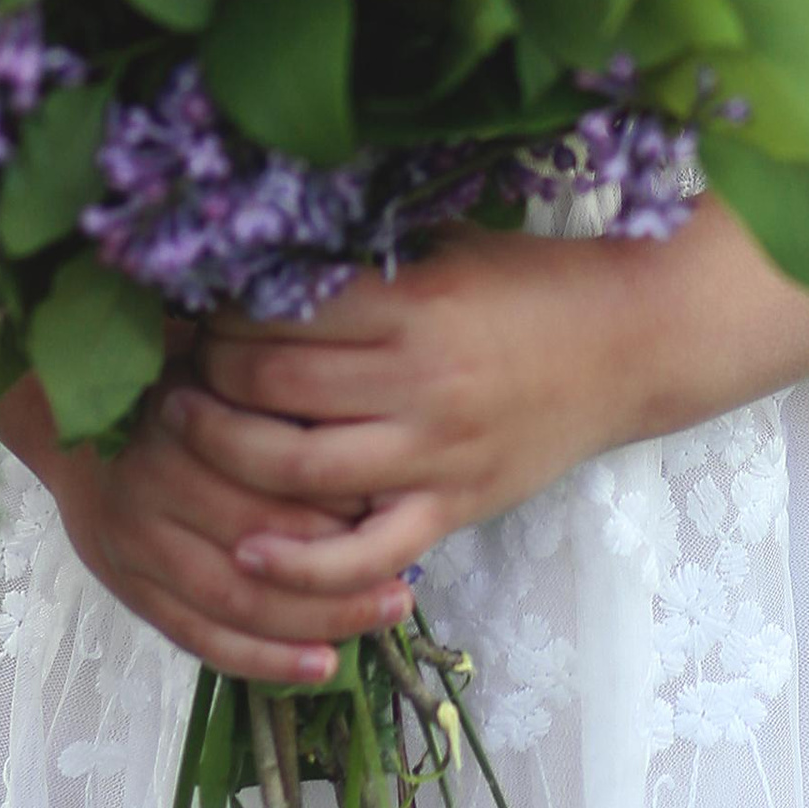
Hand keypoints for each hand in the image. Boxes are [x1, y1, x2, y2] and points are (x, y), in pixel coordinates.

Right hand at [0, 370, 415, 684]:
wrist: (65, 415)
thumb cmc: (165, 375)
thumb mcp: (214, 356)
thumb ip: (268, 387)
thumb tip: (363, 414)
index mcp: (178, 421)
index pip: (272, 476)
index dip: (339, 500)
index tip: (397, 509)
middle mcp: (151, 486)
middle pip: (259, 547)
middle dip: (339, 573)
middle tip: (405, 582)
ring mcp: (135, 546)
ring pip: (235, 603)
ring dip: (314, 621)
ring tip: (380, 619)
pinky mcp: (128, 588)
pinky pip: (199, 638)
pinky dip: (261, 659)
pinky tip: (320, 664)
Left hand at [172, 225, 639, 603]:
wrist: (632, 342)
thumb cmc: (530, 282)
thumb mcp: (443, 245)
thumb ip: (360, 254)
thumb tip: (256, 245)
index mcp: (413, 302)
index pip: (279, 309)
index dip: (219, 308)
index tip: (190, 300)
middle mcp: (419, 380)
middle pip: (271, 385)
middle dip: (207, 373)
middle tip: (176, 360)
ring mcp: (436, 454)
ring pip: (296, 469)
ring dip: (224, 451)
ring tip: (185, 428)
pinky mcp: (455, 509)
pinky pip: (363, 554)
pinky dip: (300, 562)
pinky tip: (248, 550)